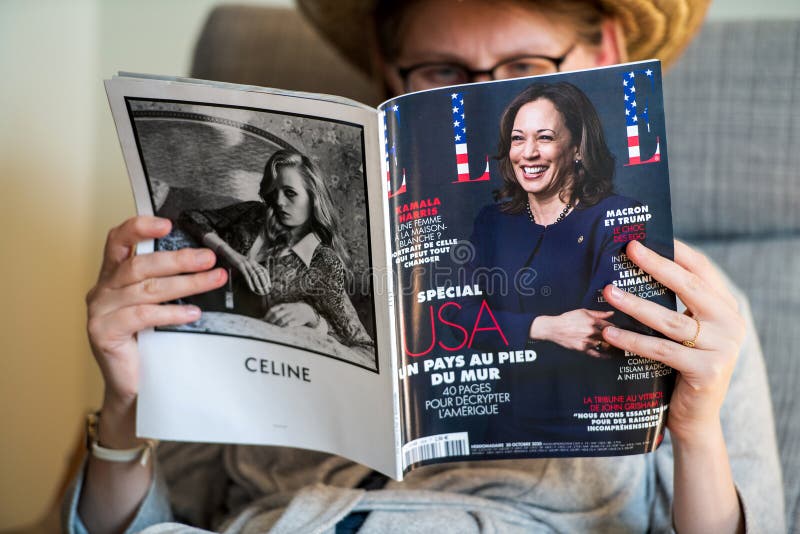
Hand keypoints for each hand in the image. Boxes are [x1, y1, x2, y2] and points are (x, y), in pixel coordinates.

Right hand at [86, 216, 227, 408]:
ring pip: (146, 288)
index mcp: (113, 276)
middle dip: (179, 259)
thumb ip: (167, 284)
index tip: (168, 224)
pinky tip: (193, 313)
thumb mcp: (157, 306)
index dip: (140, 228)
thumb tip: (206, 264)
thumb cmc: (149, 343)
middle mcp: (102, 289)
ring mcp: (100, 311)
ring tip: (212, 280)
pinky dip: (171, 313)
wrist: (134, 387)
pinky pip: (141, 315)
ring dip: (185, 283)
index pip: (118, 241)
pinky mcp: (103, 333)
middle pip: (140, 264)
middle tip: (208, 258)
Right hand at [228, 251, 270, 295]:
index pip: (264, 270)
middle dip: (264, 283)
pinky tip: (252, 288)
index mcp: (254, 262)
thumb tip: (253, 278)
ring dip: (259, 284)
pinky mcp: (240, 265)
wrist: (228, 251)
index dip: (267, 278)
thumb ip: (249, 270)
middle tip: (267, 291)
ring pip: (255, 275)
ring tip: (261, 291)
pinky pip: (246, 275)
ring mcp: (246, 263)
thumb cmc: (236, 259)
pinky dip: (250, 282)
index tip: (270, 285)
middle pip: (261, 274)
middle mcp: (252, 262)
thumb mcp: (245, 264)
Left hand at [265, 302, 318, 327]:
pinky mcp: (297, 320)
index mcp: (283, 306)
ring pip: (282, 320)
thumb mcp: (284, 308)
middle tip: (267, 327)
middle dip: (271, 321)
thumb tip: (261, 319)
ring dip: (276, 325)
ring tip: (273, 329)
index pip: (272, 310)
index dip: (267, 316)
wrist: (308, 311)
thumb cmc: (292, 310)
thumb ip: (275, 312)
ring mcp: (292, 315)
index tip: (263, 322)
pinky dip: (284, 327)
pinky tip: (281, 330)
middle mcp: (287, 310)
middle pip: (276, 315)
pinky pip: (289, 324)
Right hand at [531, 309, 614, 356]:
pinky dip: (605, 356)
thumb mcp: (583, 311)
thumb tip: (612, 313)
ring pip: (605, 345)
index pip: (610, 325)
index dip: (617, 328)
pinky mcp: (582, 349)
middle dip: (617, 338)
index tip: (622, 331)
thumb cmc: (567, 319)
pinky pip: (597, 354)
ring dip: (613, 347)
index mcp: (592, 321)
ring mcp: (587, 341)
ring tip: (620, 348)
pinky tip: (610, 356)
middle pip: (610, 336)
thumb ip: (599, 313)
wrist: (553, 328)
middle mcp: (590, 331)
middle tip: (625, 340)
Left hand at [601, 239, 744, 442]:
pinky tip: (609, 332)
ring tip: (608, 291)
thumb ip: (675, 304)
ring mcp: (722, 348)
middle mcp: (731, 324)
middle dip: (656, 265)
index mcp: (726, 307)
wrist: (696, 416)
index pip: (701, 270)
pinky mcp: (707, 371)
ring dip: (635, 304)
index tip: (646, 237)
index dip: (675, 252)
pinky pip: (661, 350)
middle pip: (689, 286)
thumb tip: (636, 267)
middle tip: (629, 249)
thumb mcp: (686, 331)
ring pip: (670, 320)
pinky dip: (632, 340)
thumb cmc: (682, 366)